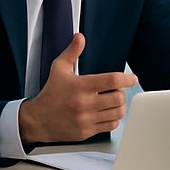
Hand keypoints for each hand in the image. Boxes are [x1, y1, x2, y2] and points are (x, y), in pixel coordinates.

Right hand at [18, 33, 136, 144]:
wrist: (37, 119)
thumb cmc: (50, 93)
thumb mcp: (58, 68)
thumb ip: (72, 52)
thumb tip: (80, 37)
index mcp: (81, 86)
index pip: (112, 80)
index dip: (127, 78)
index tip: (132, 78)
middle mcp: (85, 104)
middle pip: (119, 98)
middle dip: (123, 92)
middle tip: (118, 90)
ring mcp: (86, 119)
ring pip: (118, 113)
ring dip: (120, 106)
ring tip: (115, 101)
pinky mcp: (86, 132)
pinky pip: (111, 126)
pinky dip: (114, 119)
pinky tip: (108, 112)